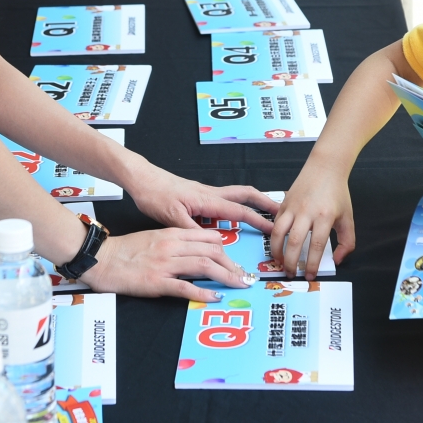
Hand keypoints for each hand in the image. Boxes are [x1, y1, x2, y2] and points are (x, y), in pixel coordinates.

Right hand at [76, 229, 257, 300]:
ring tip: (239, 285)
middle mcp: (172, 246)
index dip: (227, 249)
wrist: (102, 258)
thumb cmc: (125, 250)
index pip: (208, 237)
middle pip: (212, 251)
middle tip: (244, 276)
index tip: (236, 261)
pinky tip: (215, 296)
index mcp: (171, 234)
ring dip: (226, 276)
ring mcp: (165, 264)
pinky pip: (185, 286)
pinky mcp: (156, 282)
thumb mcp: (154, 238)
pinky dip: (204, 291)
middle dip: (233, 264)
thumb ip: (175, 242)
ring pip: (204, 265)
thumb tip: (196, 251)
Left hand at [126, 162, 277, 233]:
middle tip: (280, 212)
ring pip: (236, 196)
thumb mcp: (172, 217)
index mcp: (207, 200)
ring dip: (252, 203)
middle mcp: (210, 194)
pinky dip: (236, 207)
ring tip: (265, 213)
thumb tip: (213, 243)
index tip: (274, 229)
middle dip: (264, 203)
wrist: (142, 179)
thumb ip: (193, 230)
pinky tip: (234, 218)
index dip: (259, 220)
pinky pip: (223, 201)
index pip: (240, 211)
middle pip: (245, 195)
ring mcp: (205, 194)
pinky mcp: (198, 197)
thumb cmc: (154, 194)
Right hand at [267, 164, 353, 278]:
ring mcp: (292, 207)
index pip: (316, 246)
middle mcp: (306, 212)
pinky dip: (274, 236)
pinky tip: (278, 245)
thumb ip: (346, 242)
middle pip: (294, 242)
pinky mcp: (283, 203)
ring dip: (277, 251)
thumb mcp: (348, 218)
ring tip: (280, 262)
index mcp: (324, 217)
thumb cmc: (337, 193)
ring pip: (278, 232)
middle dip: (291, 262)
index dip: (312, 264)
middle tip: (292, 274)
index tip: (310, 276)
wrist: (325, 167)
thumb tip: (337, 260)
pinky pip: (275, 223)